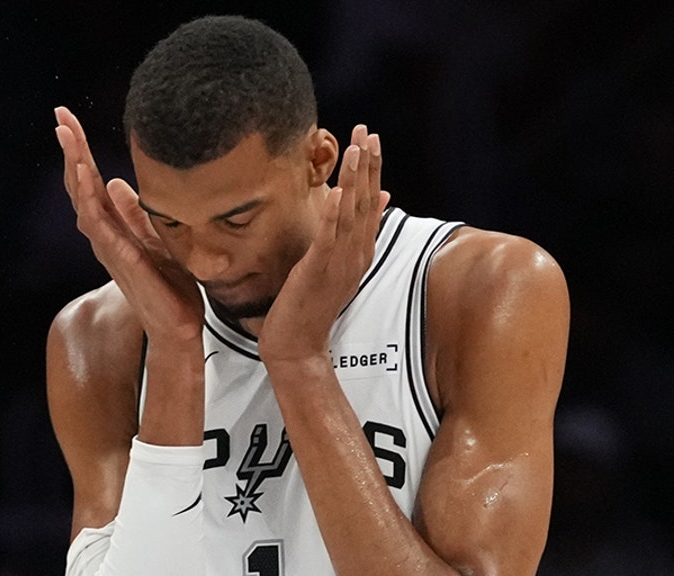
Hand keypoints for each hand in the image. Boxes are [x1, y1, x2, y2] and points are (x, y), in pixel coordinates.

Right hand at [55, 106, 202, 345]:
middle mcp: (106, 237)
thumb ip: (136, 215)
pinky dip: (94, 204)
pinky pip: (105, 230)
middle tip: (61, 116)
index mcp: (113, 229)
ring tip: (68, 139)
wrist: (179, 328)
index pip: (90, 183)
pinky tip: (90, 181)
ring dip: (77, 170)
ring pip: (86, 204)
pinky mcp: (126, 264)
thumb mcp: (156, 240)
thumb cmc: (169, 289)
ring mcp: (112, 251)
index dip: (79, 150)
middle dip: (72, 150)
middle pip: (81, 187)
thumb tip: (118, 184)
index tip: (67, 117)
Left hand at [259, 124, 388, 365]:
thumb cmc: (311, 305)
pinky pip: (328, 240)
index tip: (372, 139)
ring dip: (355, 180)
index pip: (371, 203)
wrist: (298, 345)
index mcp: (359, 252)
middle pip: (366, 202)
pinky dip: (333, 215)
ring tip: (356, 148)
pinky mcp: (318, 272)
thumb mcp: (336, 265)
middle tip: (368, 130)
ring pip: (351, 215)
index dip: (372, 169)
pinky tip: (336, 192)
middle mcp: (355, 255)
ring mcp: (339, 264)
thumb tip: (375, 202)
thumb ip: (353, 234)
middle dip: (368, 164)